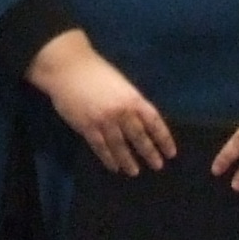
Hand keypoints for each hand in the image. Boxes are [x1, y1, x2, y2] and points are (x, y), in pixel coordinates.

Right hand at [28, 30, 175, 174]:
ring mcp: (104, 121)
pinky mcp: (87, 127)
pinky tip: (114, 167)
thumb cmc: (96, 72)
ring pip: (120, 146)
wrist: (67, 68)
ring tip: (134, 171)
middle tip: (157, 166)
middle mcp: (121, 112)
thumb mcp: (121, 84)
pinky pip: (101, 147)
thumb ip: (131, 102)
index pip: (154, 122)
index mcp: (133, 98)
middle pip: (139, 137)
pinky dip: (108, 159)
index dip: (163, 138)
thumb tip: (142, 123)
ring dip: (128, 160)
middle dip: (149, 153)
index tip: (170, 152)